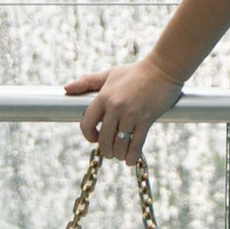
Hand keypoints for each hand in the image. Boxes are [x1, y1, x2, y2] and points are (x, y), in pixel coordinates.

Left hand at [64, 54, 182, 161]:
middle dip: (106, 150)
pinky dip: (132, 156)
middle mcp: (115, 106)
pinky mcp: (146, 119)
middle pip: (103, 138)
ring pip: (119, 144)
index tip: (95, 138)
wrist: (163, 69)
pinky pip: (136, 144)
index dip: (88, 136)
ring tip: (121, 155)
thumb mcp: (109, 74)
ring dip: (119, 154)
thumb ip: (87, 82)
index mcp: (104, 96)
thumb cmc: (135, 72)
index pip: (87, 124)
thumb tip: (66, 88)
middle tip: (110, 152)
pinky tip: (130, 160)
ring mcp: (131, 114)